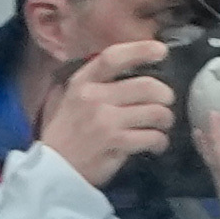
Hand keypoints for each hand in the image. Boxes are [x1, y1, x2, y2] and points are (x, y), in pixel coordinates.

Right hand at [33, 36, 182, 189]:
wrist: (54, 168)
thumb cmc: (69, 132)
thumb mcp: (74, 99)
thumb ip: (101, 84)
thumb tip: (139, 69)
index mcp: (82, 83)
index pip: (112, 57)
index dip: (139, 51)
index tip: (160, 50)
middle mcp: (93, 97)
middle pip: (147, 86)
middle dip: (165, 95)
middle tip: (165, 103)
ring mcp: (105, 121)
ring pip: (155, 112)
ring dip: (165, 120)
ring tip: (160, 125)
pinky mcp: (115, 143)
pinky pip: (153, 137)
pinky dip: (160, 141)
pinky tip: (155, 144)